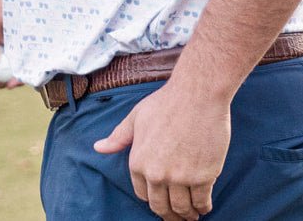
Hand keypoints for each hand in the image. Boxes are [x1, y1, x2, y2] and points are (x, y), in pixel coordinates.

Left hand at [93, 80, 229, 220]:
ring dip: (187, 216)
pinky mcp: (203, 177)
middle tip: (177, 217)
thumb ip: (119, 137)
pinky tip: (204, 206)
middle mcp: (156, 174)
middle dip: (170, 215)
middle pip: (161, 207)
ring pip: (182, 209)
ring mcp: (180, 177)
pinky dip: (203, 208)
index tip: (161, 200)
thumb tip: (98, 148)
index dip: (152, 198)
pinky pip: (202, 202)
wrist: (196, 94)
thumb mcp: (136, 117)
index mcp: (138, 161)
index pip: (143, 194)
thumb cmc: (166, 103)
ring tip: (192, 215)